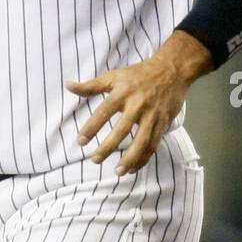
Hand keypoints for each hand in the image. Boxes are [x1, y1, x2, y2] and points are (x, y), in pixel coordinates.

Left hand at [68, 34, 209, 174]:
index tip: (80, 142)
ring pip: (142, 141)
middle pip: (122, 130)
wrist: (172, 70)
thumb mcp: (114, 76)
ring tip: (118, 172)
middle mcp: (138, 105)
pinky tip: (133, 169)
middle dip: (108, 147)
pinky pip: (154, 145)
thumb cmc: (138, 74)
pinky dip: (144, 159)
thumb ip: (91, 86)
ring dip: (130, 159)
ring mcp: (152, 115)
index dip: (91, 128)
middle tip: (95, 160)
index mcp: (123, 93)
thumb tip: (68, 86)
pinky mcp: (163, 123)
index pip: (103, 112)